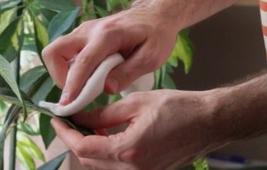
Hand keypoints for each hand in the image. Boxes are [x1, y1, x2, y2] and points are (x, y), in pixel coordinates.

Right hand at [42, 5, 176, 105]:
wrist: (156, 14)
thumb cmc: (156, 34)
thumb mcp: (151, 57)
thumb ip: (128, 73)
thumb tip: (106, 89)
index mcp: (108, 34)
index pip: (83, 61)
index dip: (73, 85)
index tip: (68, 105)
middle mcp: (89, 30)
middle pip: (54, 50)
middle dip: (58, 76)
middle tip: (75, 93)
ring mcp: (83, 31)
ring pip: (57, 51)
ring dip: (63, 73)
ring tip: (84, 88)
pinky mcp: (83, 36)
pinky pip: (66, 53)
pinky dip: (70, 68)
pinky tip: (88, 79)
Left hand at [51, 90, 219, 169]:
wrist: (209, 121)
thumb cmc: (178, 108)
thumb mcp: (136, 103)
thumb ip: (103, 114)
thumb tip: (79, 115)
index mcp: (128, 152)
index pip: (83, 148)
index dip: (66, 133)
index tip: (57, 120)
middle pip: (90, 161)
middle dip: (77, 141)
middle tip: (71, 120)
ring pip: (102, 167)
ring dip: (92, 148)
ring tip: (91, 125)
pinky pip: (118, 169)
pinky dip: (108, 154)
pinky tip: (109, 135)